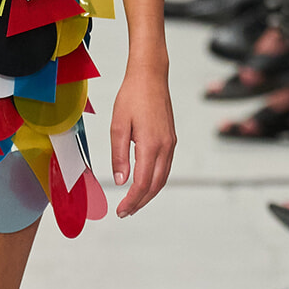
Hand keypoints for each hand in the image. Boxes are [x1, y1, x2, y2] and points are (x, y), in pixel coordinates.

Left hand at [110, 63, 175, 216]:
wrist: (150, 76)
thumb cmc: (132, 97)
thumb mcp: (118, 125)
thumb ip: (119, 155)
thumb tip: (121, 181)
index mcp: (151, 145)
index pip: (142, 183)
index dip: (131, 200)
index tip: (120, 210)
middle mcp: (165, 147)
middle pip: (154, 185)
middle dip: (140, 202)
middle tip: (125, 212)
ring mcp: (170, 144)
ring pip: (162, 178)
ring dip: (148, 194)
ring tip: (133, 203)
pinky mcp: (170, 139)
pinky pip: (165, 167)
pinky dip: (155, 181)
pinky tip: (144, 183)